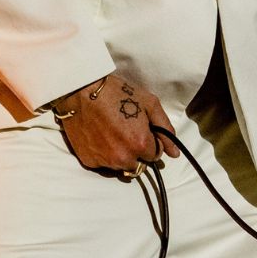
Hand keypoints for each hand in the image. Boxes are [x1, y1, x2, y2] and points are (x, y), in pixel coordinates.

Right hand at [49, 74, 180, 176]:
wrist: (81, 90)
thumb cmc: (117, 93)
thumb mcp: (149, 103)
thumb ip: (165, 129)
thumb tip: (175, 153)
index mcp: (141, 144)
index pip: (155, 156)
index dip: (150, 142)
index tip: (141, 131)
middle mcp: (124, 158)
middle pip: (139, 165)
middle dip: (137, 152)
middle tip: (126, 133)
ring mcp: (105, 161)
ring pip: (121, 167)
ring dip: (121, 156)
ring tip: (112, 135)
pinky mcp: (89, 161)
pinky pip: (103, 166)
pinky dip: (104, 155)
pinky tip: (100, 138)